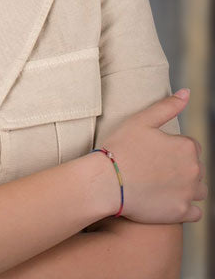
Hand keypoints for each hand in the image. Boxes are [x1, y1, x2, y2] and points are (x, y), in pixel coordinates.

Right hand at [101, 89, 206, 223]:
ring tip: (160, 184)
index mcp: (187, 146)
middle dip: (180, 167)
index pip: (190, 146)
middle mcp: (195, 170)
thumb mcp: (141, 120)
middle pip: (195, 168)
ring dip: (186, 187)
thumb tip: (187, 93)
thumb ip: (167, 106)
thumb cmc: (120, 147)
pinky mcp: (182, 213)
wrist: (106, 181)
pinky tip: (165, 200)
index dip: (171, 148)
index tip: (152, 152)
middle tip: (152, 168)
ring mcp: (189, 193)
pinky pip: (195, 212)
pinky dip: (184, 207)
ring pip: (198, 190)